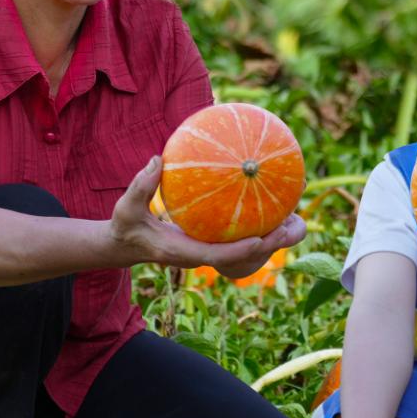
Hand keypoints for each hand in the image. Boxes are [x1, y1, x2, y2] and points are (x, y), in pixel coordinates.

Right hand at [110, 156, 303, 270]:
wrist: (124, 244)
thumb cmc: (125, 226)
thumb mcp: (126, 206)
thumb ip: (141, 186)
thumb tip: (157, 160)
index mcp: (181, 252)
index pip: (216, 256)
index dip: (239, 251)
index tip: (261, 241)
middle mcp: (198, 255)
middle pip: (238, 257)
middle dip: (265, 247)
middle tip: (291, 229)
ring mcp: (204, 251)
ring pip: (240, 250)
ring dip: (266, 239)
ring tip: (292, 219)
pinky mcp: (206, 243)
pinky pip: (233, 238)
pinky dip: (251, 227)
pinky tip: (266, 205)